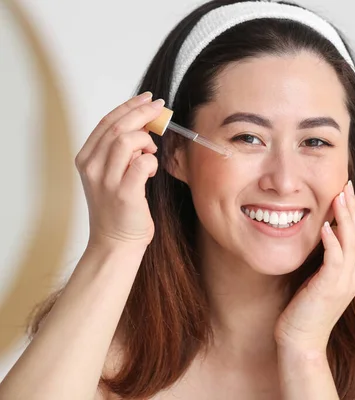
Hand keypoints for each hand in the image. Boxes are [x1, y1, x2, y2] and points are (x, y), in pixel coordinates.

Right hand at [75, 92, 163, 248]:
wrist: (115, 242)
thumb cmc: (118, 208)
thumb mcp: (112, 173)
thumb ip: (121, 151)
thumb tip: (143, 125)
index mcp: (86, 159)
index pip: (107, 122)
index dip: (129, 106)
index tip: (147, 98)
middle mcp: (92, 167)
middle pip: (117, 127)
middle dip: (142, 112)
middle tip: (160, 108)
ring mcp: (106, 180)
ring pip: (126, 141)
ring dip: (146, 140)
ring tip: (151, 151)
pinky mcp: (124, 193)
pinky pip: (143, 164)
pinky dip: (152, 162)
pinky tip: (151, 171)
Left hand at [274, 180, 354, 352]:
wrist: (302, 341)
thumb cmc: (307, 310)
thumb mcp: (322, 281)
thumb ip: (328, 261)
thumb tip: (324, 237)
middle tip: (348, 185)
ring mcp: (345, 283)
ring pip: (353, 242)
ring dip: (346, 217)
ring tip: (339, 195)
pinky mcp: (329, 288)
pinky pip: (336, 258)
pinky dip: (333, 239)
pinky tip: (326, 225)